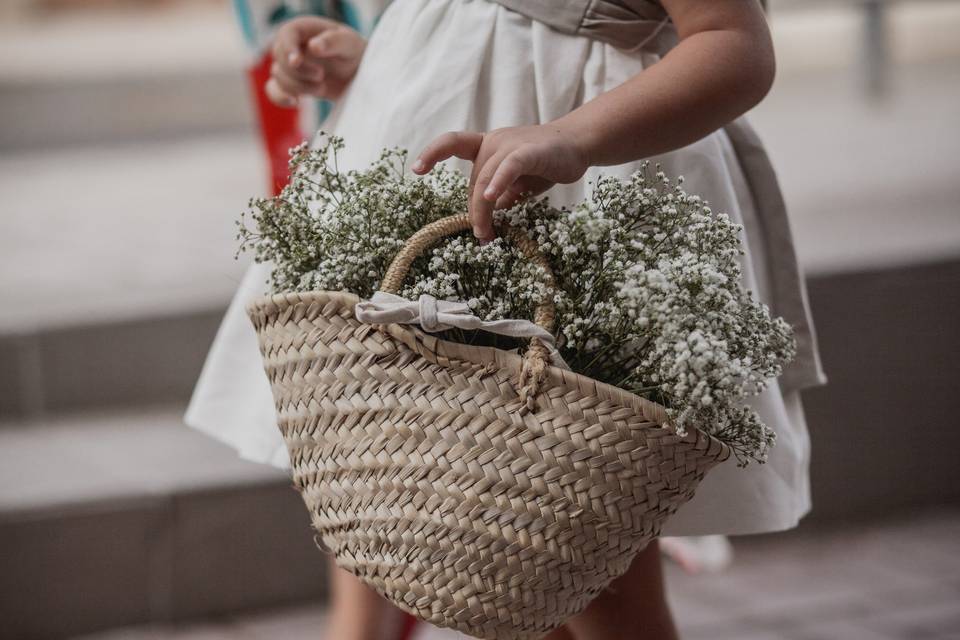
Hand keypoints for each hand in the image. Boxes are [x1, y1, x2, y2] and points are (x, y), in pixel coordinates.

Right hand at [266, 16, 365, 106]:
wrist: (358, 76)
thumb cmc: (355, 54)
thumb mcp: (351, 44)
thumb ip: (333, 42)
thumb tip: (313, 46)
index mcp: (304, 29)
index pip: (286, 34)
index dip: (288, 48)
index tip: (296, 61)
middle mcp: (293, 45)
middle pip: (279, 58)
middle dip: (299, 71)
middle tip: (321, 76)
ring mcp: (290, 66)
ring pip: (279, 76)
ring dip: (299, 87)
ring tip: (322, 88)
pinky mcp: (291, 84)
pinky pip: (274, 91)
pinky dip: (280, 98)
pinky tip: (295, 102)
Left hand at [412, 124, 589, 241]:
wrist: (579, 143)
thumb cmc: (547, 162)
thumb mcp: (519, 182)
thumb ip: (502, 194)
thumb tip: (489, 213)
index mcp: (488, 145)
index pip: (454, 143)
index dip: (433, 153)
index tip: (418, 170)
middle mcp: (494, 141)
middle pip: (474, 180)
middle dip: (475, 212)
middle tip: (482, 236)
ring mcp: (510, 144)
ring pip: (485, 180)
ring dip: (483, 210)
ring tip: (486, 234)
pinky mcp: (529, 152)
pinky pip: (508, 168)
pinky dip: (498, 184)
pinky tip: (492, 200)